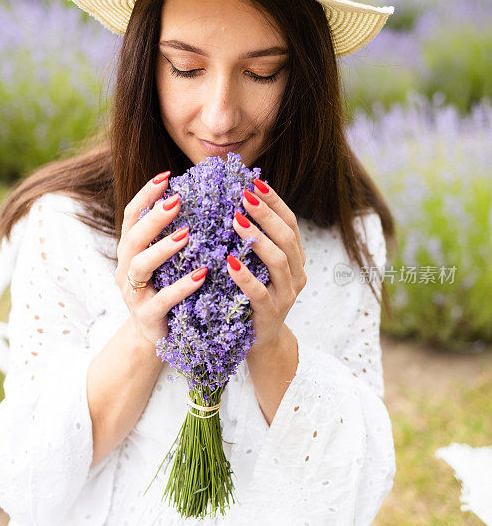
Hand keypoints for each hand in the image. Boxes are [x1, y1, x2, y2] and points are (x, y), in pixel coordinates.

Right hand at [115, 172, 207, 348]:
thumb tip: (199, 198)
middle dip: (155, 217)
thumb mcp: (166, 262)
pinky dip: (182, 286)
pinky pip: (163, 299)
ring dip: (163, 248)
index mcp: (130, 250)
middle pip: (134, 237)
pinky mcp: (147, 316)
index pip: (132, 215)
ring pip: (141, 266)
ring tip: (186, 235)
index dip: (146, 195)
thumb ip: (174, 234)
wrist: (155, 336)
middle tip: (177, 200)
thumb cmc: (165, 290)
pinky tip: (201, 275)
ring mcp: (134, 293)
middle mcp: (127, 268)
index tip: (166, 176)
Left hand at [227, 179, 306, 351]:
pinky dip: (244, 276)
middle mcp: (296, 274)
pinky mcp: (270, 314)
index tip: (255, 182)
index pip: (290, 223)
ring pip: (279, 261)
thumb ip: (254, 242)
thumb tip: (233, 204)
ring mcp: (286, 295)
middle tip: (244, 196)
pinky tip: (229, 262)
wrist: (261, 342)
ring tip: (235, 221)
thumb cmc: (253, 298)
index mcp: (295, 259)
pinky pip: (259, 292)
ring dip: (257, 238)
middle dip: (266, 214)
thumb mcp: (258, 268)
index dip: (274, 202)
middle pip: (286, 237)